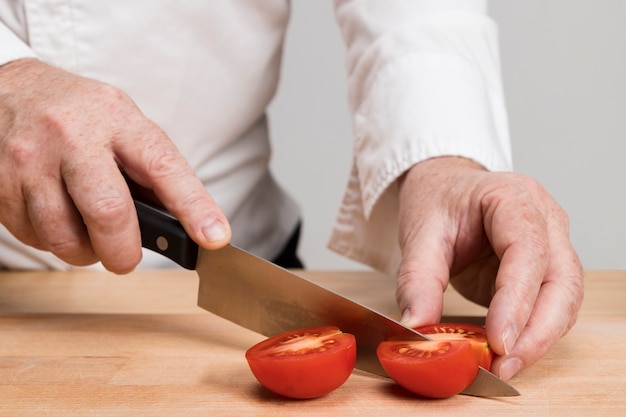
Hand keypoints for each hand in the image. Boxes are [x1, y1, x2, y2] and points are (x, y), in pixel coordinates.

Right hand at [0, 59, 230, 271]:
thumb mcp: (121, 123)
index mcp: (117, 118)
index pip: (164, 167)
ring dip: (85, 252)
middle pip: (109, 212)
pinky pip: (33, 236)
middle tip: (126, 258)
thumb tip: (183, 221)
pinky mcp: (1, 183)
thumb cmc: (77, 114)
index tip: (214, 236)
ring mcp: (31, 160)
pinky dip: (53, 241)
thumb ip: (149, 168)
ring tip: (89, 234)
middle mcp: (73, 136)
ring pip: (65, 237)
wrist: (5, 89)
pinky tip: (58, 217)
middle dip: (123, 251)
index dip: (194, 207)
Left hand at [395, 156, 582, 380]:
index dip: (517, 300)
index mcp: (513, 197)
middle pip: (561, 281)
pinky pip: (552, 308)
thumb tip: (417, 327)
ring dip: (539, 339)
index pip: (528, 250)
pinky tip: (507, 352)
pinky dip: (533, 334)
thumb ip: (417, 280)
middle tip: (503, 365)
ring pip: (565, 300)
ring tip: (502, 366)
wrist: (445, 189)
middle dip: (537, 331)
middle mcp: (545, 219)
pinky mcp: (546, 271)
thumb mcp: (419, 234)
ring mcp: (553, 245)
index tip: (498, 340)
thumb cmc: (437, 202)